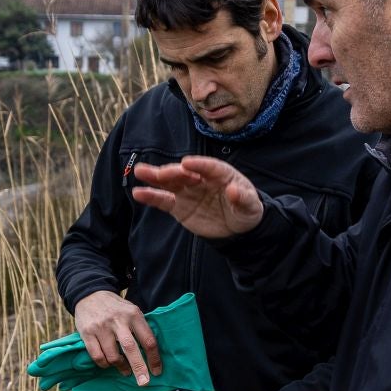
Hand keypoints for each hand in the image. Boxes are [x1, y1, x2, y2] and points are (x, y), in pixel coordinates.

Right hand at [72, 290, 161, 384]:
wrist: (90, 294)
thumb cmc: (116, 308)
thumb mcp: (132, 311)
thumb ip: (140, 329)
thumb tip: (152, 355)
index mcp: (134, 315)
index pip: (148, 340)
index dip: (154, 358)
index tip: (157, 371)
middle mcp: (118, 321)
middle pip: (131, 348)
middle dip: (139, 368)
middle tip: (144, 383)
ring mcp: (101, 327)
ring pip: (112, 356)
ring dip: (120, 367)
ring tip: (125, 370)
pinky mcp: (87, 333)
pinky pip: (97, 356)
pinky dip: (104, 364)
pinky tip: (108, 363)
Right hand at [129, 156, 264, 238]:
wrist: (237, 228)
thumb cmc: (245, 209)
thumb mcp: (251, 205)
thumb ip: (243, 197)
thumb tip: (233, 191)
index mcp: (220, 173)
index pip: (209, 167)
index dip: (198, 165)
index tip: (187, 163)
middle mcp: (200, 179)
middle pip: (185, 173)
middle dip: (173, 172)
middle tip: (162, 173)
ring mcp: (188, 191)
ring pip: (170, 183)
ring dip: (155, 177)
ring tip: (140, 172)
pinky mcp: (178, 206)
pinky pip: (163, 201)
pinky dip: (151, 197)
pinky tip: (138, 193)